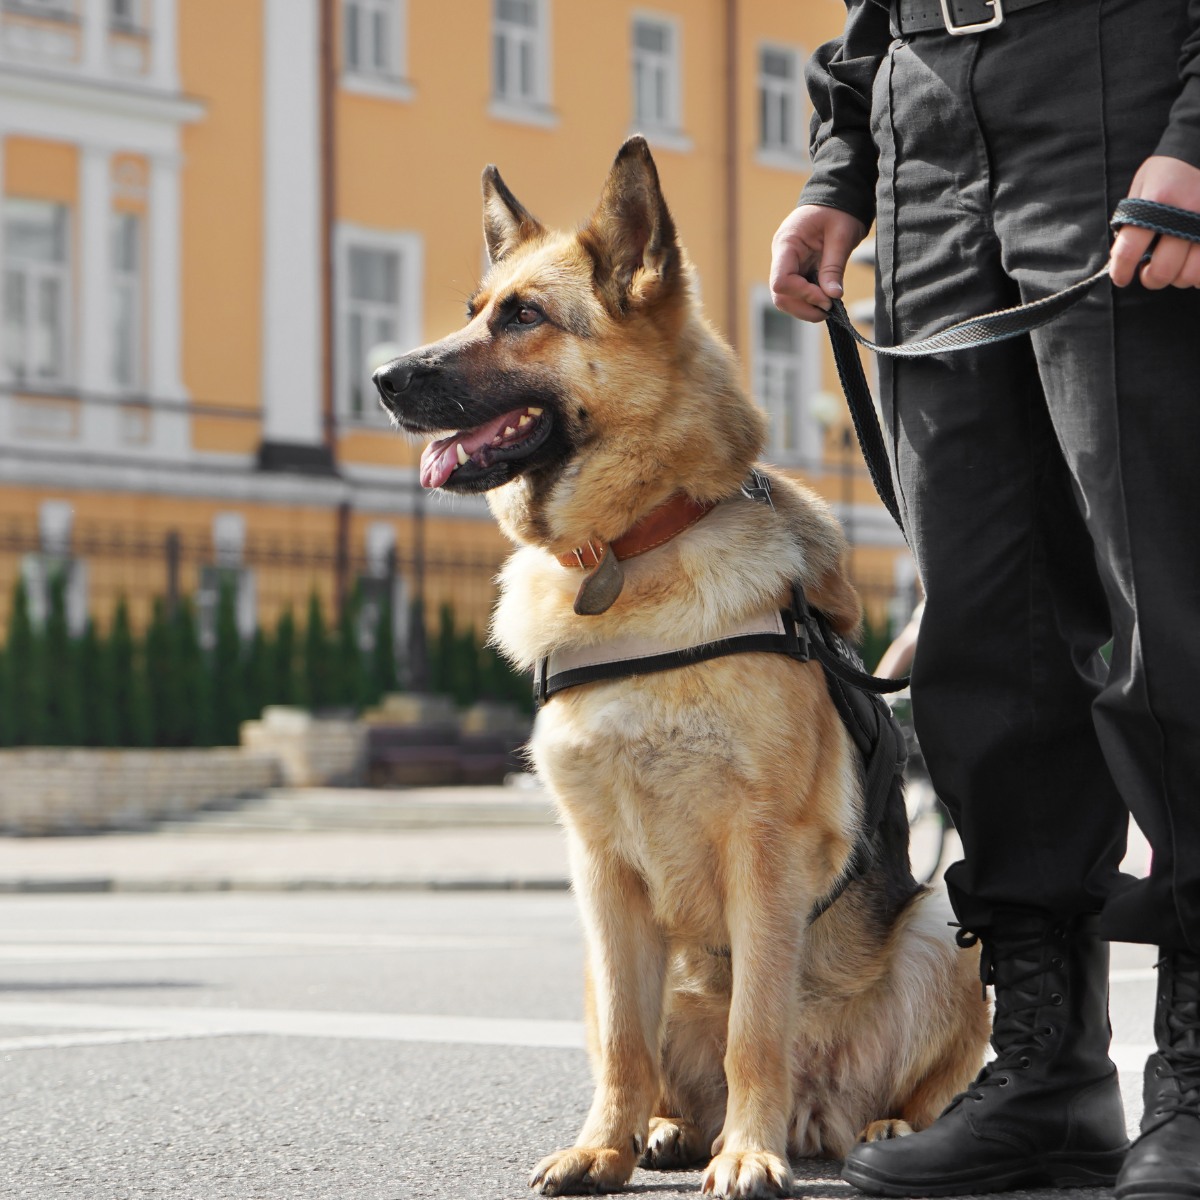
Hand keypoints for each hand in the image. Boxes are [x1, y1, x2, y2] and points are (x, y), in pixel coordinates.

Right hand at [770, 205, 867, 322]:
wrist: (838, 198)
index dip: (802, 294)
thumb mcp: (841, 236)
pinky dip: (810, 302)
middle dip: (804, 307)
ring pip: (786, 299)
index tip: (827, 299)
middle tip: (829, 309)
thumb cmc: (839, 211)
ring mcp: (787, 265)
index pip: (781, 280)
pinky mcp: (796, 271)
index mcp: (787, 243)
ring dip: (806, 308)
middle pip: (780, 295)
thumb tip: (832, 296)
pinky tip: (826, 299)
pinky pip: (796, 294)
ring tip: (830, 306)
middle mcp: (781, 257)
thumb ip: (834, 267)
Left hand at [1109, 156, 1199, 288]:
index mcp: (1157, 201)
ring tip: (1174, 267)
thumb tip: (1123, 260)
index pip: (1129, 251)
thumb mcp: (1140, 189)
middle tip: (1149, 272)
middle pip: (1163, 270)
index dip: (1120, 272)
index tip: (1121, 278)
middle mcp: (1186, 212)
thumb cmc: (1166, 173)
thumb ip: (1131, 223)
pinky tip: (1193, 263)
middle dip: (1151, 278)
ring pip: (1192, 275)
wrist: (1199, 150)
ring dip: (1178, 278)